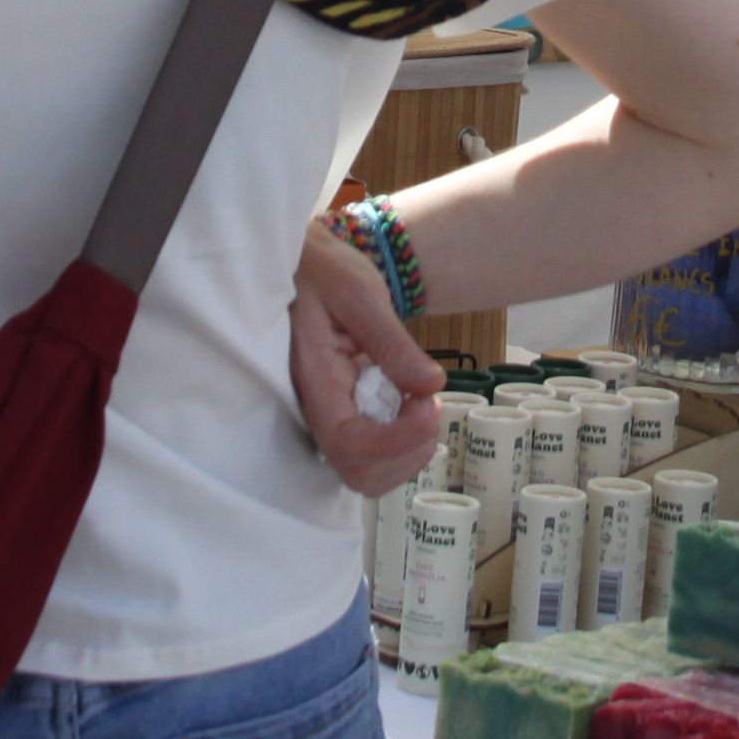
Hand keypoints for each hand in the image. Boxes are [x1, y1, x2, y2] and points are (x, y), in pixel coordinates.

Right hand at [292, 221, 446, 494]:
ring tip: (423, 403)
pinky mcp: (345, 415)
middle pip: (357, 473)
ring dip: (408, 451)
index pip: (345, 442)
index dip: (393, 442)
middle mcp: (318, 409)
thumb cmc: (326, 270)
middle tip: (428, 404)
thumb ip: (392, 343)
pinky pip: (373, 453)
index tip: (428, 405)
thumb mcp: (360, 294)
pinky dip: (404, 442)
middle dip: (406, 452)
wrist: (307, 266)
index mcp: (314, 379)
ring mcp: (331, 416)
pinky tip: (414, 404)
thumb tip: (431, 386)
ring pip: (367, 472)